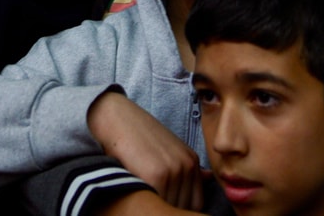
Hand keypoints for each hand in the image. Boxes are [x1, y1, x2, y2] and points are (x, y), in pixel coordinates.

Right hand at [88, 91, 204, 210]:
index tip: (162, 198)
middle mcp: (187, 165)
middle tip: (149, 195)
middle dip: (168, 204)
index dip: (178, 204)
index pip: (195, 202)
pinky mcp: (156, 176)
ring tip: (141, 192)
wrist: (115, 117)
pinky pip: (156, 203)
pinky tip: (136, 191)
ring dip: (156, 205)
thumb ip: (186, 166)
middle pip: (184, 206)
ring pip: (170, 207)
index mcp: (191, 160)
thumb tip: (208, 176)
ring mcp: (173, 171)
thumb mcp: (167, 148)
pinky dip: (146, 202)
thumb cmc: (136, 133)